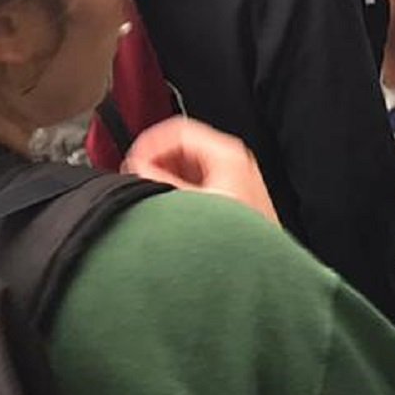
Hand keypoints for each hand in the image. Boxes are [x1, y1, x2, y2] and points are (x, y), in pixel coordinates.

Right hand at [124, 117, 277, 223]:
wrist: (261, 264)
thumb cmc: (240, 236)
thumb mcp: (192, 204)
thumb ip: (161, 183)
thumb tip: (137, 169)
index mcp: (227, 154)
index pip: (178, 130)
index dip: (150, 143)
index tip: (134, 162)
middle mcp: (235, 160)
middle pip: (183, 145)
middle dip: (156, 160)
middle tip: (137, 177)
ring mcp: (236, 176)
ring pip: (189, 162)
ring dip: (166, 174)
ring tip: (149, 193)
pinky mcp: (234, 193)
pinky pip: (199, 178)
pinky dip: (179, 186)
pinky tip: (169, 204)